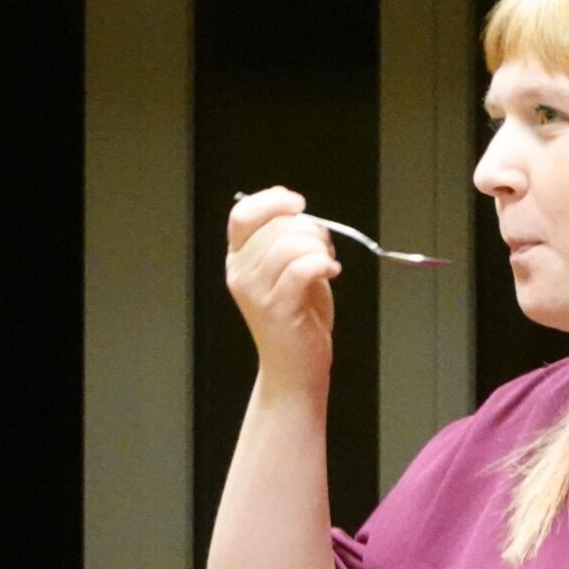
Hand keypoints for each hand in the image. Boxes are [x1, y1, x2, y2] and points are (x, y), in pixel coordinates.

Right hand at [225, 187, 339, 394]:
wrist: (294, 367)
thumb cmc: (296, 317)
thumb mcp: (285, 269)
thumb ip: (286, 239)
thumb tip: (299, 212)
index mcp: (238, 259)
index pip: (242, 214)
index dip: (272, 201)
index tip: (298, 204)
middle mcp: (240, 273)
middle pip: (275, 226)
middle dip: (310, 229)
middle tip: (322, 248)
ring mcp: (255, 292)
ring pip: (290, 244)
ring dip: (319, 248)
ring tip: (325, 264)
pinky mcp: (277, 308)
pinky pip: (301, 268)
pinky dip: (323, 264)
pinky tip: (330, 272)